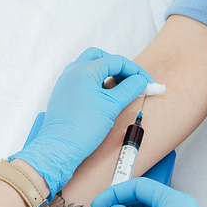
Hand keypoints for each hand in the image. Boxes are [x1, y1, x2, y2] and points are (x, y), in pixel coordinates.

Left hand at [10, 48, 153, 197]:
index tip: (147, 82)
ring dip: (107, 75)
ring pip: (90, 68)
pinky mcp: (64, 93)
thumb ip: (130, 89)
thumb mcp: (112, 106)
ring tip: (120, 90)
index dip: (135, 71)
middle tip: (131, 81)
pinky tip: (105, 98)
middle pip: (100, 58)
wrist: (60, 148)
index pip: (116, 61)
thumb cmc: (82, 128)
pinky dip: (96, 83)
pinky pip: (82, 80)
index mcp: (84, 70)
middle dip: (119, 67)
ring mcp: (66, 82)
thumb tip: (140, 81)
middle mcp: (72, 72)